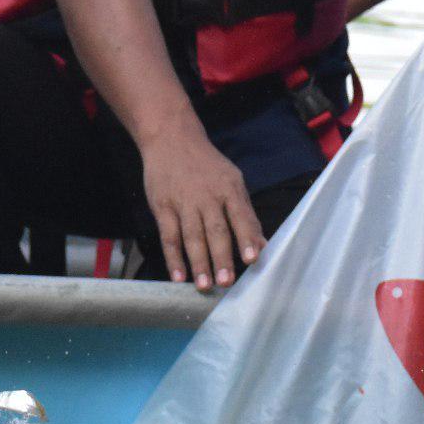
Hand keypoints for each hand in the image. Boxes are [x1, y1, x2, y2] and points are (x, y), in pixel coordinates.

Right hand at [138, 128, 263, 292]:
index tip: (252, 259)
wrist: (171, 138)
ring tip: (204, 285)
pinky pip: (168, 236)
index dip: (246, 238)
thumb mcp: (232, 181)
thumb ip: (246, 214)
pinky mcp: (162, 206)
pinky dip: (173, 257)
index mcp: (228, 188)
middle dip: (222, 257)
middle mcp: (207, 196)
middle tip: (227, 282)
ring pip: (192, 236)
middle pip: (215, 231)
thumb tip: (261, 245)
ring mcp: (183, 202)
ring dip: (199, 263)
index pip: (240, 216)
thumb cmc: (207, 165)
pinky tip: (178, 276)